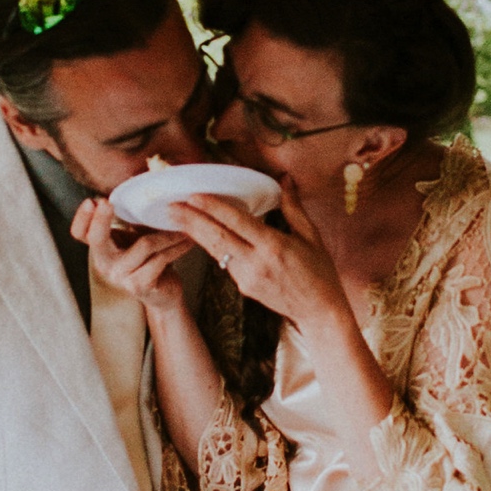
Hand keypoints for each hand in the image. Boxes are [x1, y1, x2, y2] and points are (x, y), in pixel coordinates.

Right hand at [70, 196, 195, 314]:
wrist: (163, 293)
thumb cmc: (149, 258)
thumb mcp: (138, 234)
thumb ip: (135, 213)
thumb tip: (152, 168)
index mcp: (102, 247)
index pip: (80, 233)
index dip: (82, 218)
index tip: (92, 201)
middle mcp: (105, 263)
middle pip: (97, 239)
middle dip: (101, 220)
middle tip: (107, 203)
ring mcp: (120, 276)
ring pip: (144, 244)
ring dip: (167, 232)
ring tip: (183, 223)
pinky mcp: (139, 286)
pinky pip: (160, 258)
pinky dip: (176, 247)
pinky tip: (188, 240)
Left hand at [172, 181, 347, 334]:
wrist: (319, 311)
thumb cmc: (320, 270)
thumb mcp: (311, 236)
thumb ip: (293, 207)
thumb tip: (285, 179)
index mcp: (274, 246)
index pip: (237, 223)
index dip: (214, 208)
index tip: (195, 196)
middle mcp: (256, 263)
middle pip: (217, 238)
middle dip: (191, 221)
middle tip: (170, 206)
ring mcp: (247, 278)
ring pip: (216, 251)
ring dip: (195, 233)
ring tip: (176, 217)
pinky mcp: (243, 288)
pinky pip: (225, 263)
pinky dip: (213, 246)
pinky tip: (200, 234)